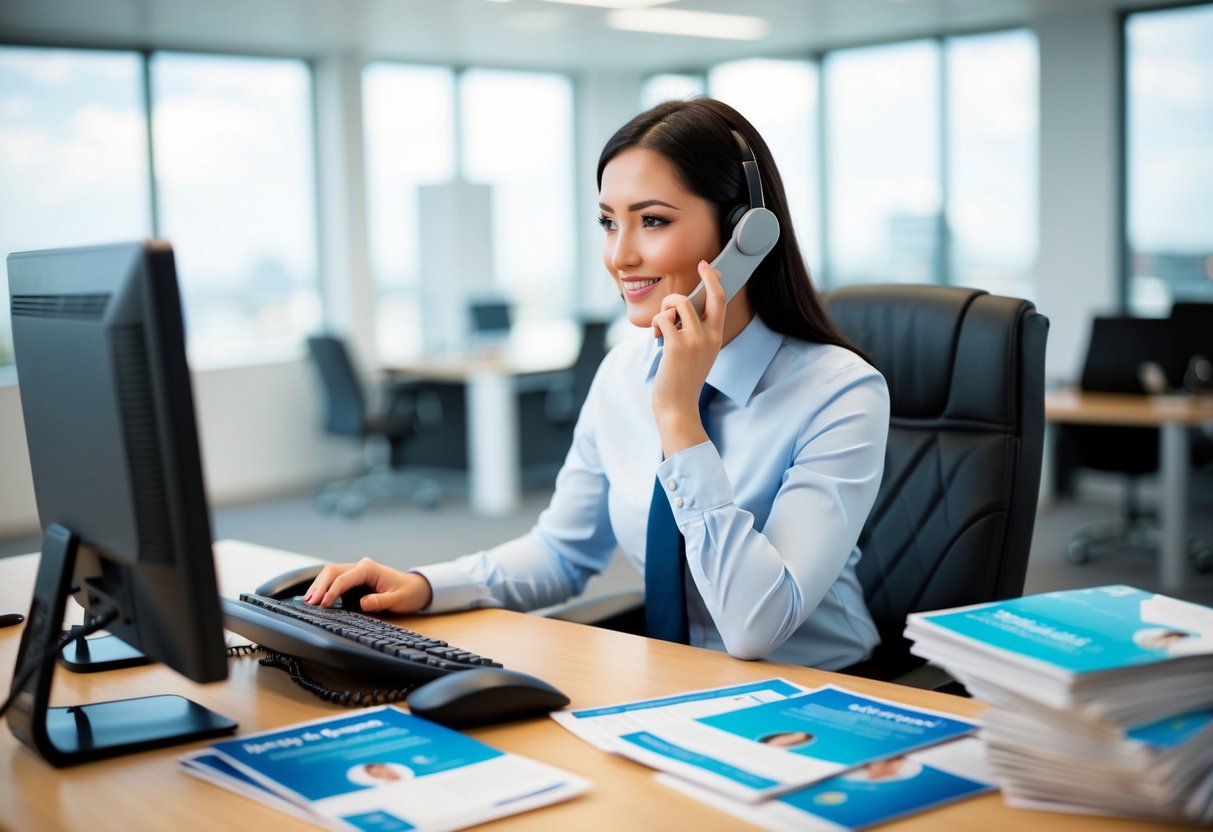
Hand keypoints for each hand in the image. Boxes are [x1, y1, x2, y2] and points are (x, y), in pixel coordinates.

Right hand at [302, 557, 432, 612]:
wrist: (416, 588)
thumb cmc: (408, 593)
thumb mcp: (398, 599)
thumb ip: (380, 601)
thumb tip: (362, 603)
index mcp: (369, 568)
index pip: (344, 578)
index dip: (331, 591)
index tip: (323, 605)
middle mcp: (360, 566)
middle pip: (332, 571)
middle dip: (319, 586)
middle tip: (309, 603)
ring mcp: (356, 572)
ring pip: (330, 574)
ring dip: (318, 586)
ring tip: (307, 601)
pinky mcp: (353, 579)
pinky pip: (334, 580)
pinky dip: (323, 587)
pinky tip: (315, 598)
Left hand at [650, 259, 725, 455]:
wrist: (678, 407)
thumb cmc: (682, 381)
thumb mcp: (696, 355)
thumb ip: (694, 333)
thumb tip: (679, 310)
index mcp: (716, 338)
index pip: (721, 302)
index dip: (715, 281)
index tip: (708, 267)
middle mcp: (710, 336)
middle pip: (711, 294)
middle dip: (706, 275)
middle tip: (699, 265)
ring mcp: (695, 340)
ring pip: (679, 302)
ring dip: (666, 308)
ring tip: (662, 326)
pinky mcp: (677, 345)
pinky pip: (663, 318)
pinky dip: (656, 325)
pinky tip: (656, 338)